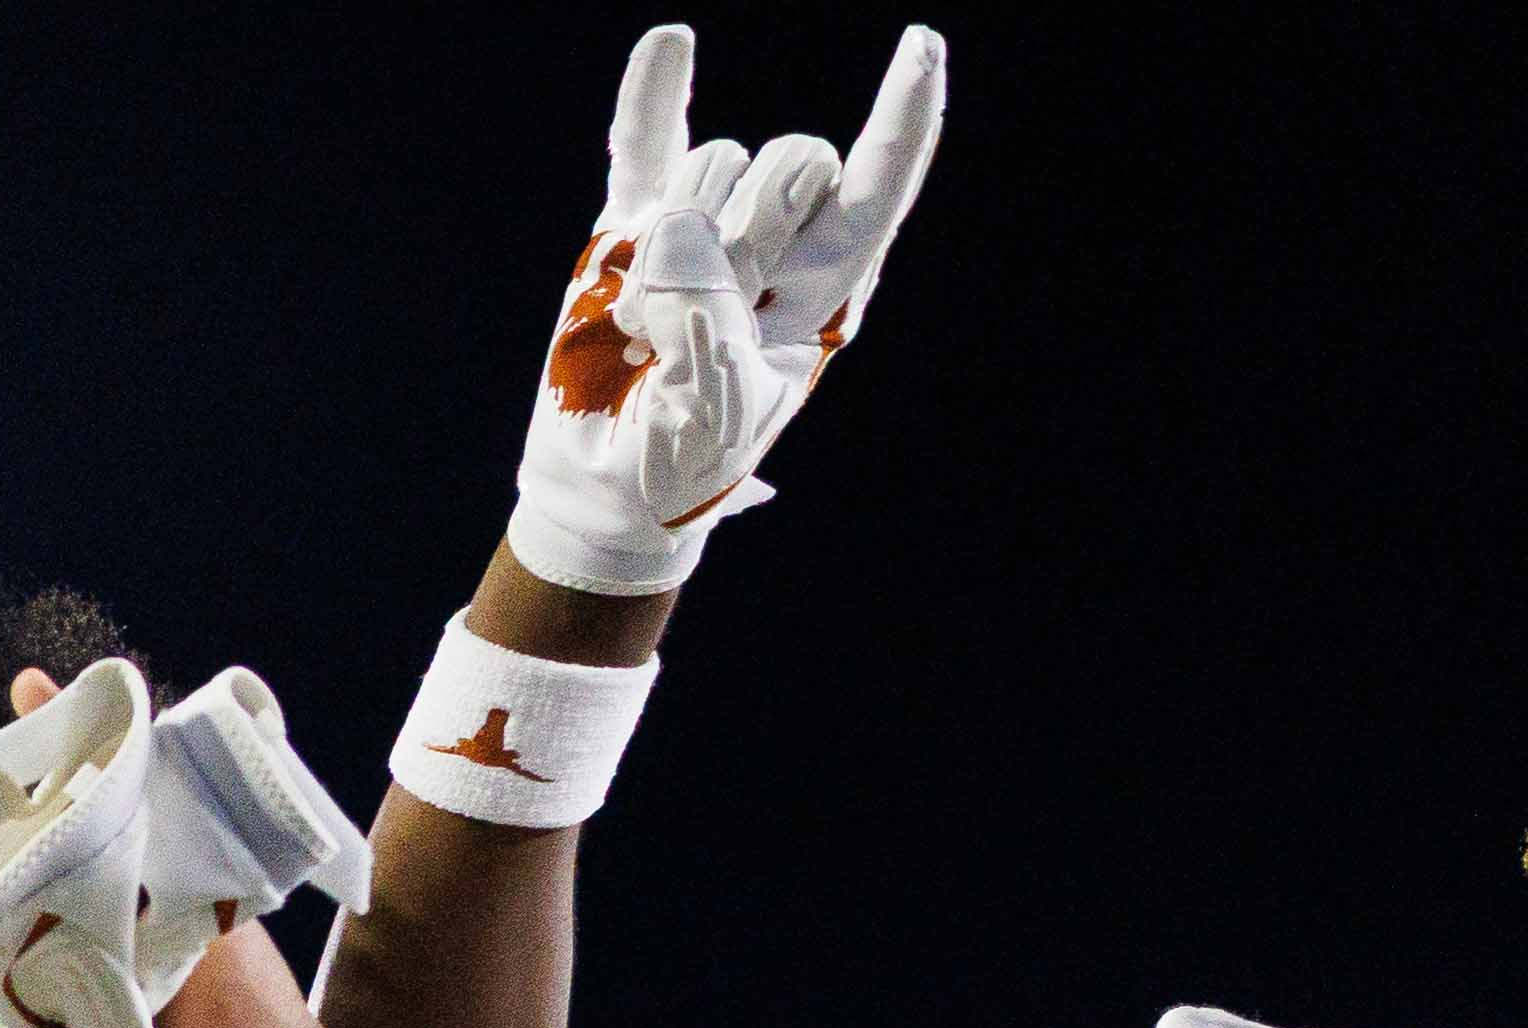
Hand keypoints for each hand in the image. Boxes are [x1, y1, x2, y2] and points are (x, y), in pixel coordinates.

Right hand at [505, 22, 948, 599]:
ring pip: (717, 160)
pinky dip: (652, 96)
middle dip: (754, 223)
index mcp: (828, 285)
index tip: (920, 45)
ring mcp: (702, 225)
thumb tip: (675, 233)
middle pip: (797, 161)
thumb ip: (707, 331)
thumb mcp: (718, 418)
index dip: (903, 115)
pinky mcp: (631, 231)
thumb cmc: (683, 462)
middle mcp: (778, 239)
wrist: (607, 484)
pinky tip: (670, 42)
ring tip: (649, 323)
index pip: (881, 180)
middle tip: (706, 312)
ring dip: (681, 235)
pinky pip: (644, 147)